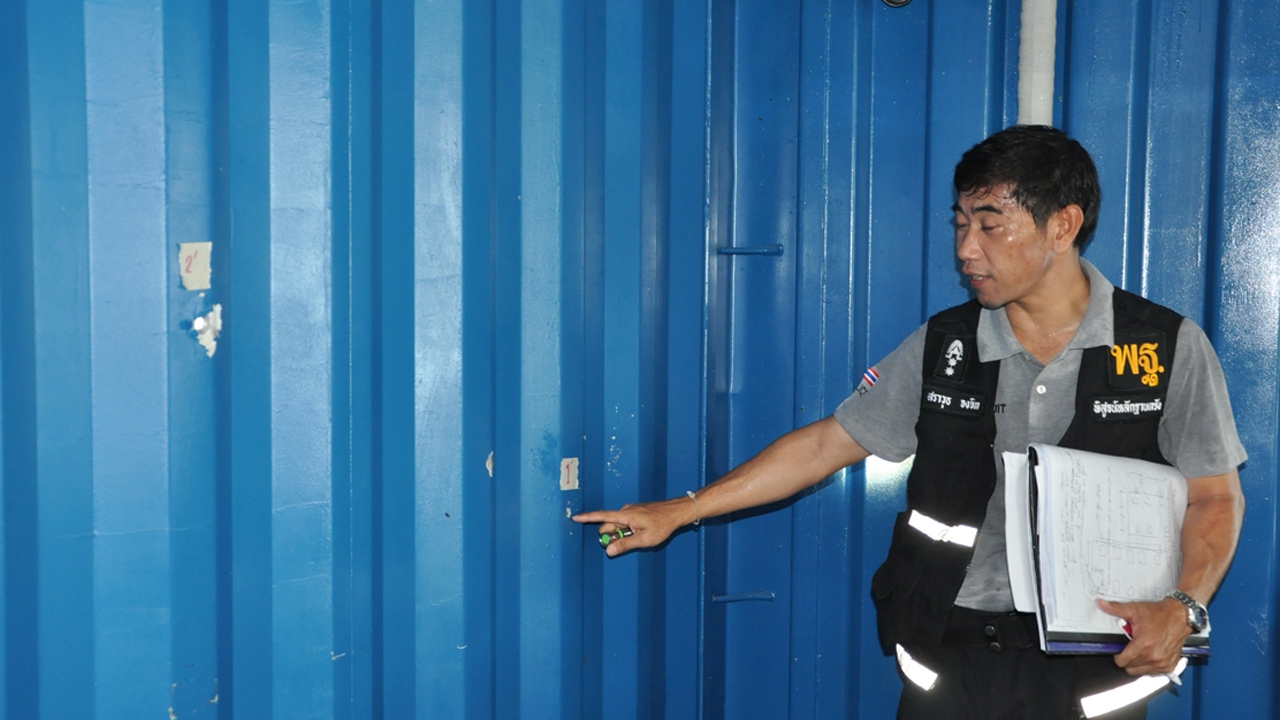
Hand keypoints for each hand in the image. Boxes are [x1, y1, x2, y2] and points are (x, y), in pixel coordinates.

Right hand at [572, 497, 692, 556]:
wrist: (676, 511)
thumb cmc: (662, 525)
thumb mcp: (644, 539)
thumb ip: (625, 544)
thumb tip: (608, 550)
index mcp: (626, 516)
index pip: (602, 516)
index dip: (588, 518)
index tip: (575, 517)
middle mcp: (625, 511)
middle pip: (608, 525)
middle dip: (611, 536)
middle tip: (624, 544)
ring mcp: (630, 510)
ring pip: (617, 525)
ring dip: (621, 534)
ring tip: (639, 537)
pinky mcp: (635, 512)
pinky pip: (624, 522)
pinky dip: (627, 529)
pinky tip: (641, 532)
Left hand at [1098, 598, 1191, 675]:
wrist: (1180, 616)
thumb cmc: (1159, 614)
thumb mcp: (1135, 609)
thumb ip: (1116, 609)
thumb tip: (1101, 604)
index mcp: (1143, 645)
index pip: (1122, 661)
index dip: (1117, 656)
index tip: (1118, 650)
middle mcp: (1154, 657)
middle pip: (1130, 667)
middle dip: (1127, 659)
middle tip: (1130, 647)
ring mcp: (1163, 663)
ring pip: (1140, 672)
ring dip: (1137, 664)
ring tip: (1140, 651)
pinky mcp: (1170, 665)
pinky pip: (1153, 673)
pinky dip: (1149, 667)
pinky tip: (1149, 655)